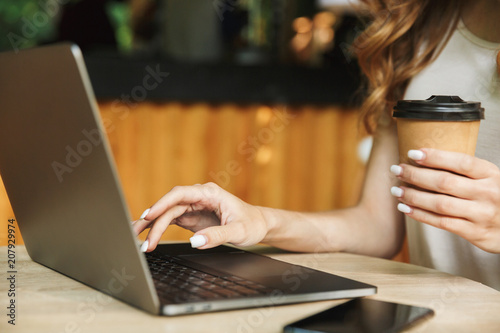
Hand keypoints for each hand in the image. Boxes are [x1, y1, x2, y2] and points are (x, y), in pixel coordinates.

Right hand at [132, 182, 267, 251]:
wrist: (257, 225)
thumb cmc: (251, 223)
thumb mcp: (238, 231)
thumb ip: (217, 236)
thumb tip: (195, 241)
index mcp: (209, 193)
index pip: (180, 194)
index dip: (163, 203)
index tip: (150, 214)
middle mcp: (198, 197)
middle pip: (169, 206)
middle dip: (152, 220)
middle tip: (138, 236)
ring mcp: (193, 207)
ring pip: (166, 213)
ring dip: (151, 226)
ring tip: (137, 239)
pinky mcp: (190, 217)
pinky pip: (169, 221)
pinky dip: (158, 229)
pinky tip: (147, 237)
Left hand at [390, 148, 499, 252]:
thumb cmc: (495, 197)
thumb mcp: (489, 179)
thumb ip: (465, 171)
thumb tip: (425, 158)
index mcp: (491, 174)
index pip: (461, 162)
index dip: (435, 157)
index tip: (412, 153)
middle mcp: (488, 193)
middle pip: (445, 182)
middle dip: (416, 175)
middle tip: (396, 170)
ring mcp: (482, 214)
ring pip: (440, 204)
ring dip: (414, 196)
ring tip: (396, 190)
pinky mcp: (475, 233)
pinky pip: (442, 222)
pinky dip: (420, 214)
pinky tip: (405, 208)